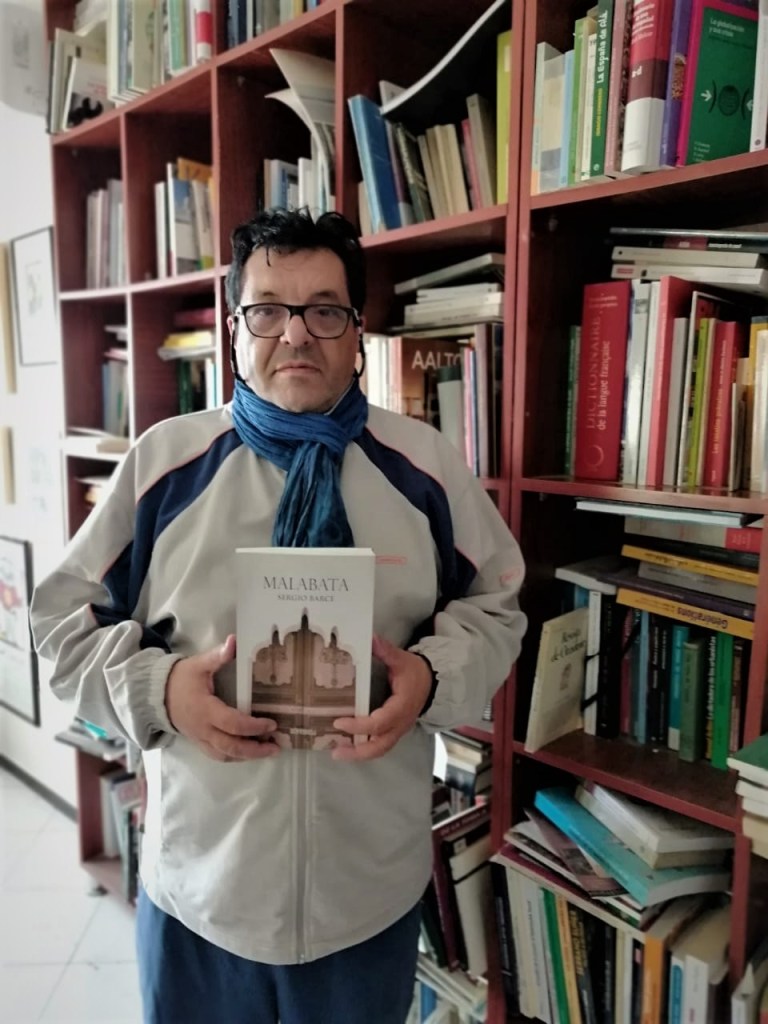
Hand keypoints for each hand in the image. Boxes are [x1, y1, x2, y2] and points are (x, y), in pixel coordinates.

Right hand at [165, 634, 279, 761]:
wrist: (156, 695)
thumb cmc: (180, 679)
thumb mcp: (198, 664)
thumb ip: (217, 656)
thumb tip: (234, 641)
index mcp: (205, 710)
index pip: (233, 724)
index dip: (253, 726)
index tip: (272, 724)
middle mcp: (203, 729)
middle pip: (231, 747)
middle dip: (255, 750)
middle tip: (276, 746)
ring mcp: (200, 739)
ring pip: (225, 755)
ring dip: (247, 756)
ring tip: (267, 751)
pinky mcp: (199, 743)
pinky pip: (218, 756)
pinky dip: (235, 757)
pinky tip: (249, 753)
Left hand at [331, 634, 432, 761]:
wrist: (432, 682)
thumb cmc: (415, 672)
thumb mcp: (402, 660)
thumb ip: (386, 651)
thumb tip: (370, 638)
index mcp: (401, 708)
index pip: (378, 723)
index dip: (358, 725)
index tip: (338, 722)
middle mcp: (400, 724)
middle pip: (379, 746)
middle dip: (357, 752)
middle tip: (335, 751)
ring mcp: (398, 730)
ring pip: (380, 750)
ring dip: (359, 754)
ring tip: (337, 753)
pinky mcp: (395, 731)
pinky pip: (380, 745)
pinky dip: (364, 749)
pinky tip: (349, 746)